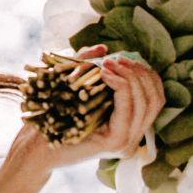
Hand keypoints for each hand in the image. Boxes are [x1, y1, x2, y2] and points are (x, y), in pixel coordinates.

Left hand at [9, 45, 164, 174]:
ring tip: (110, 64)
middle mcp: (132, 137)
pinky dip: (121, 86)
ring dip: (130, 76)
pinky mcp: (116, 141)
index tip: (125, 58)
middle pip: (154, 98)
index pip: (155, 98)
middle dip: (139, 73)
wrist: (37, 144)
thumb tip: (103, 47)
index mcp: (129, 126)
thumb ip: (89, 65)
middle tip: (118, 59)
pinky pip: (128, 109)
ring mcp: (126, 142)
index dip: (146, 74)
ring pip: (145, 102)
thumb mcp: (76, 85)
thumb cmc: (54, 116)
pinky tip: (106, 75)